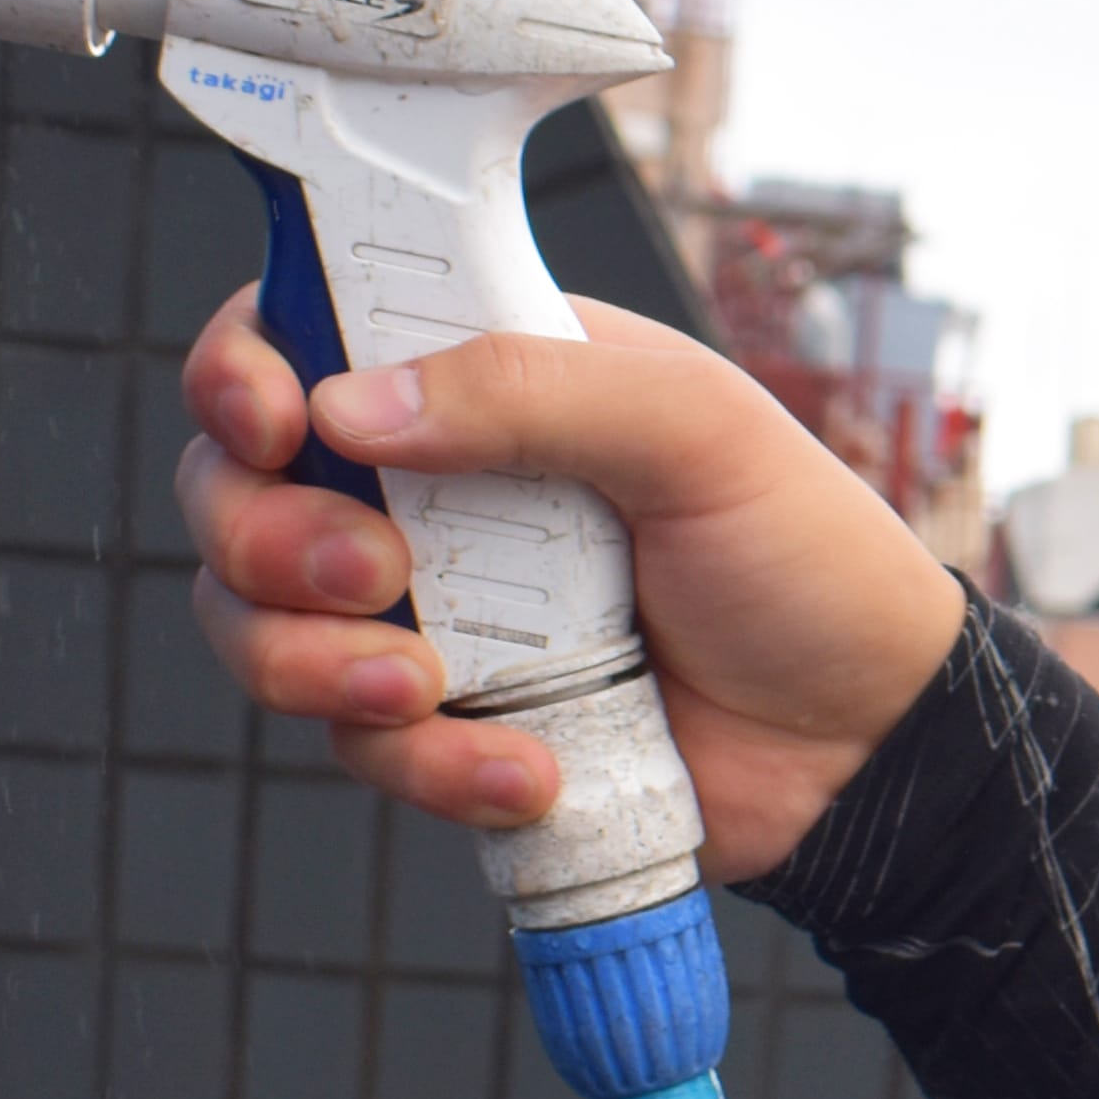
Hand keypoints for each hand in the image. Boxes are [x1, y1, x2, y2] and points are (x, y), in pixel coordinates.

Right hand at [177, 291, 970, 884]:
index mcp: (486, 375)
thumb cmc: (808, 561)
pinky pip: (358, 746)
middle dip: (267, 540)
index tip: (273, 419)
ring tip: (435, 692)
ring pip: (259, 628)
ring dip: (314, 667)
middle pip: (232, 489)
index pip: (305, 330)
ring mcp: (430, 608)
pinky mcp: (447, 724)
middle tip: (382, 577)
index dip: (246, 366)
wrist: (866, 745)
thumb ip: (534, 391)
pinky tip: (531, 769)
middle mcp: (431, 483)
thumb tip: (355, 404)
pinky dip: (430, 768)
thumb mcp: (699, 433)